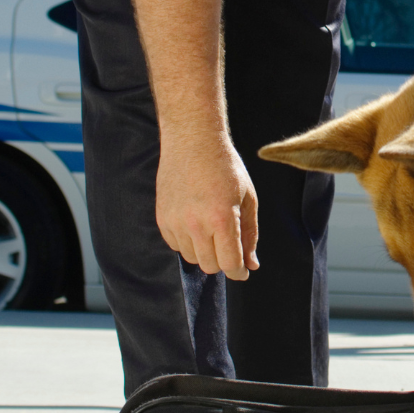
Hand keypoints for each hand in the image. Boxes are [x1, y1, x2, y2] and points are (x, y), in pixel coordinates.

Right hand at [155, 134, 258, 279]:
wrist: (193, 141)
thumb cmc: (226, 168)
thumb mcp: (248, 199)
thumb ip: (250, 234)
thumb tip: (252, 264)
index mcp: (222, 219)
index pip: (229, 264)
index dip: (239, 271)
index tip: (243, 270)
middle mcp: (195, 223)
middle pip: (210, 266)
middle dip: (223, 261)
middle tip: (229, 244)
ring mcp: (175, 221)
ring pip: (191, 258)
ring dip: (205, 252)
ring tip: (212, 228)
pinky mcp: (162, 217)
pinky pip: (176, 245)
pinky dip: (187, 242)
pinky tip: (196, 223)